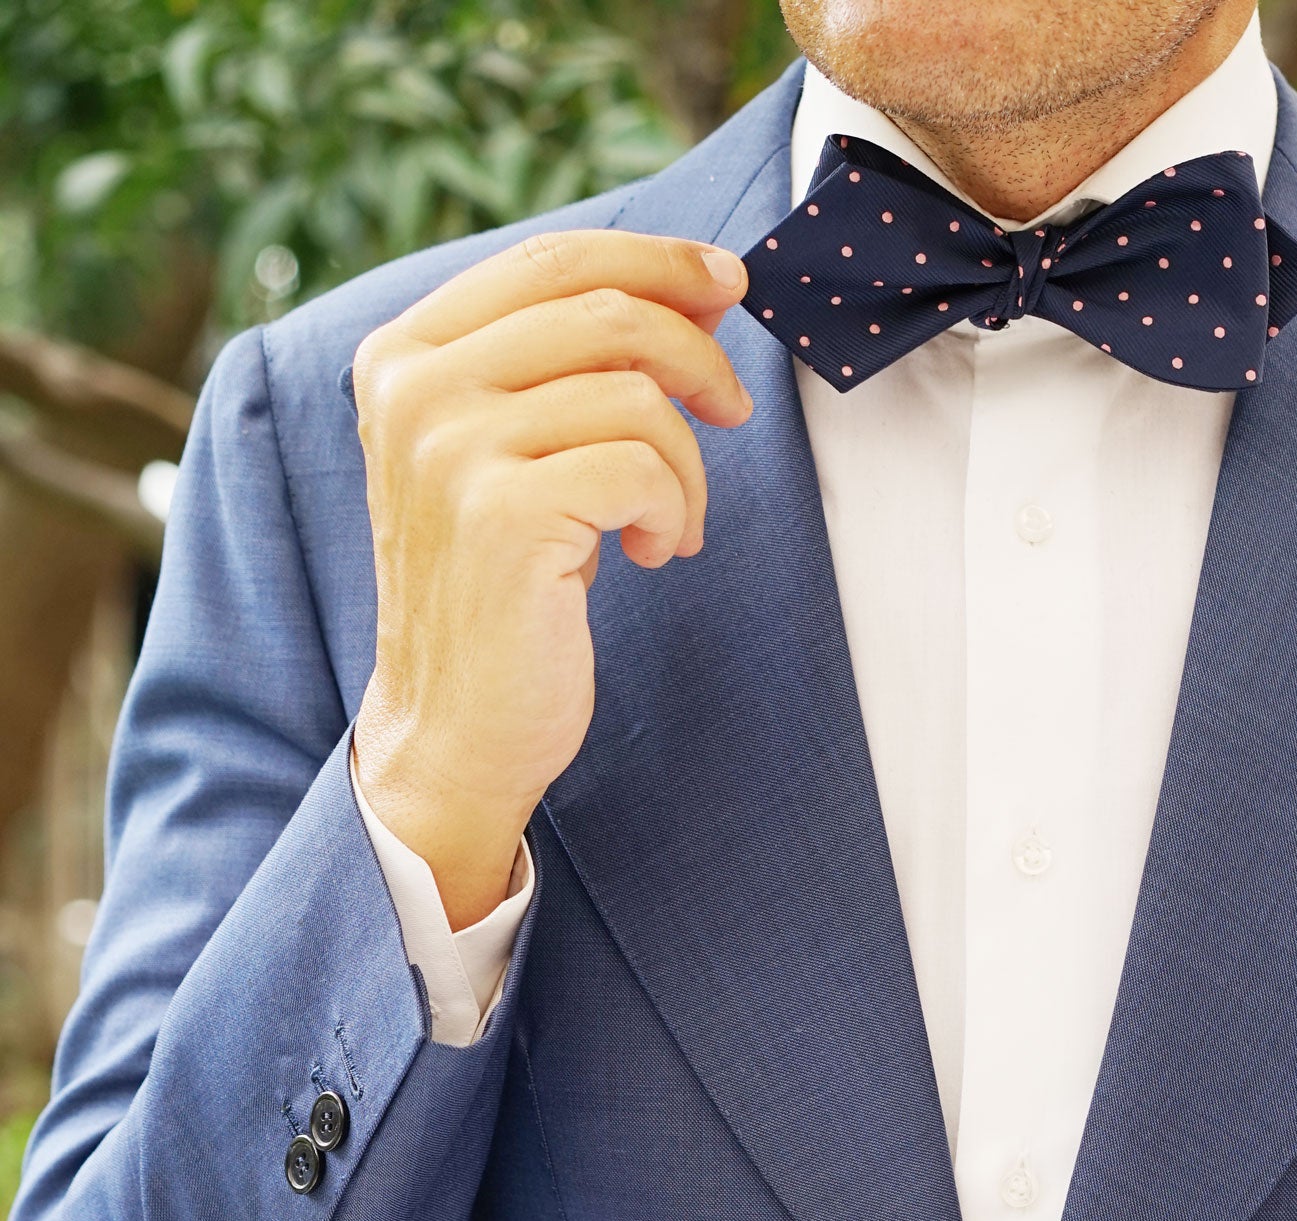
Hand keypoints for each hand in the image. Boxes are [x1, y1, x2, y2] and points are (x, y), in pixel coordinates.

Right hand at [351, 229, 752, 926]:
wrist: (454, 728)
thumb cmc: (500, 592)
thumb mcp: (515, 454)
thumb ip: (569, 367)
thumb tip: (699, 286)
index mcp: (404, 354)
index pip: (550, 257)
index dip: (655, 259)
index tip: (727, 286)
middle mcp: (416, 387)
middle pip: (605, 308)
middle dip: (697, 354)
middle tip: (732, 410)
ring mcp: (453, 448)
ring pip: (635, 392)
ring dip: (687, 461)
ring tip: (669, 521)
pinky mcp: (504, 515)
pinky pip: (643, 465)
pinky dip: (672, 508)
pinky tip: (650, 554)